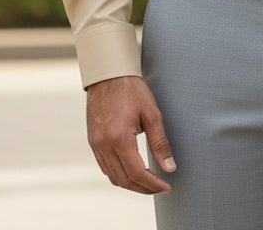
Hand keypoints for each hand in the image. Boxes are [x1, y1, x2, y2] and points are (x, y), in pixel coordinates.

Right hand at [86, 75, 175, 193]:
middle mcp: (104, 145)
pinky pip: (104, 166)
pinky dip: (118, 173)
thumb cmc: (131, 89)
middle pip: (123, 180)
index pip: (137, 173)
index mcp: (119, 138)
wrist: (108, 74)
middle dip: (143, 188)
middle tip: (159, 187)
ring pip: (112, 176)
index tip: (166, 187)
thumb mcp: (151, 113)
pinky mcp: (92, 141)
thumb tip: (170, 168)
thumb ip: (160, 143)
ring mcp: (95, 144)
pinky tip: (131, 169)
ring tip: (148, 181)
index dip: (153, 184)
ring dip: (130, 183)